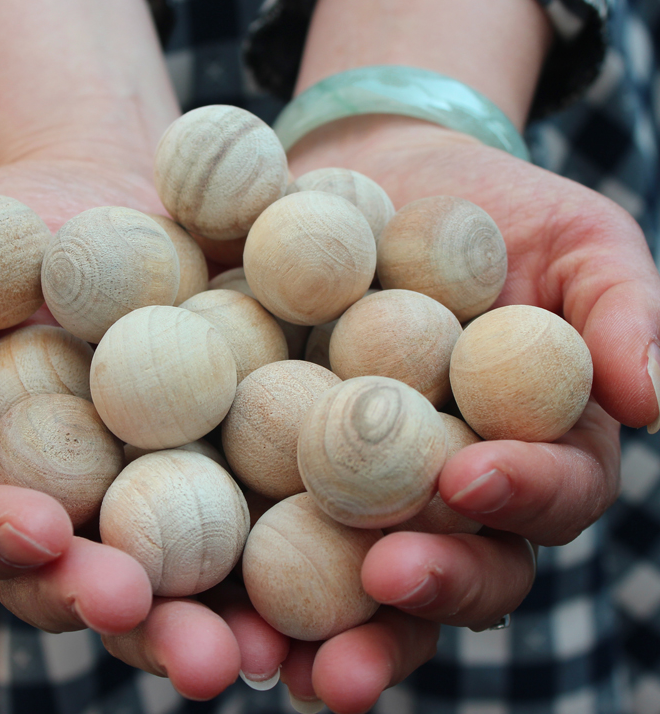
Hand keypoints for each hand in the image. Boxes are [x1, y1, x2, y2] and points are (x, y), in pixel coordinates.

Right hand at [0, 0, 291, 699]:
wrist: (112, 202)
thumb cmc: (11, 237)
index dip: (2, 543)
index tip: (42, 536)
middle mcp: (84, 506)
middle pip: (101, 582)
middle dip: (145, 621)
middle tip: (194, 654)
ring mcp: (167, 489)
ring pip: (195, 572)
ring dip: (235, 618)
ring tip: (277, 653)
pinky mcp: (241, 455)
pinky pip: (271, 505)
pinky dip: (308, 544)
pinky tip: (354, 566)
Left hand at [270, 110, 647, 711]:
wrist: (376, 180)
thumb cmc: (489, 210)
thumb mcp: (573, 239)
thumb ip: (621, 307)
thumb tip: (652, 399)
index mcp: (529, 446)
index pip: (546, 494)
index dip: (520, 497)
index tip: (467, 479)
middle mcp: (449, 487)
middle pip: (458, 564)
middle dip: (429, 585)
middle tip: (386, 583)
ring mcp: (366, 487)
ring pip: (362, 577)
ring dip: (337, 626)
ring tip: (295, 659)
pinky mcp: (286, 468)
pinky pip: (273, 529)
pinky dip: (252, 574)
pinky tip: (221, 602)